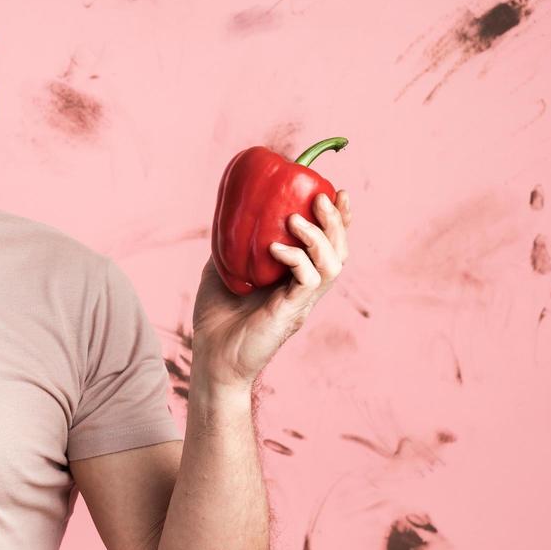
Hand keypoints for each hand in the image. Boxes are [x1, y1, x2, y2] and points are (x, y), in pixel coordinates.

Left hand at [193, 190, 352, 387]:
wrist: (211, 358)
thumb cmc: (216, 319)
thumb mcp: (222, 270)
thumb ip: (232, 245)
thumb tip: (231, 214)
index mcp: (295, 279)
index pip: (328, 245)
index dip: (337, 219)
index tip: (333, 190)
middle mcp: (305, 290)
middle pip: (340, 251)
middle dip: (337, 221)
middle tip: (321, 197)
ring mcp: (301, 302)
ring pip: (332, 265)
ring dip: (319, 237)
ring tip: (295, 218)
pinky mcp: (290, 313)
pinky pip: (307, 280)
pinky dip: (296, 259)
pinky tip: (275, 249)